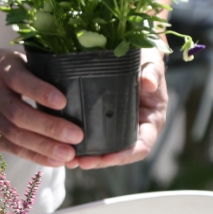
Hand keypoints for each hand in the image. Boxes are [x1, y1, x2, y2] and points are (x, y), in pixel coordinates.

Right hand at [0, 20, 83, 166]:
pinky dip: (36, 156)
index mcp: (3, 72)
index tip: (63, 101)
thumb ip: (40, 71)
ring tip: (69, 155)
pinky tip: (57, 161)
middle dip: (49, 128)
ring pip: (16, 136)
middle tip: (76, 136)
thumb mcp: (16, 59)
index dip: (41, 92)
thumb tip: (81, 85)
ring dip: (44, 147)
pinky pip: (14, 148)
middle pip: (20, 115)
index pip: (22, 82)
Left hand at [67, 47, 167, 168]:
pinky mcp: (102, 120)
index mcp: (150, 120)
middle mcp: (135, 128)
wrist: (133, 51)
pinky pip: (92, 136)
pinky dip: (78, 143)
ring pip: (103, 149)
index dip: (124, 156)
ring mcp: (118, 126)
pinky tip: (60, 145)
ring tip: (67, 160)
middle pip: (118, 153)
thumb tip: (148, 83)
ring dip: (86, 157)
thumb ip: (152, 71)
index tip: (107, 158)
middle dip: (99, 161)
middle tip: (78, 162)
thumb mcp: (151, 62)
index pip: (141, 146)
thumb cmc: (145, 58)